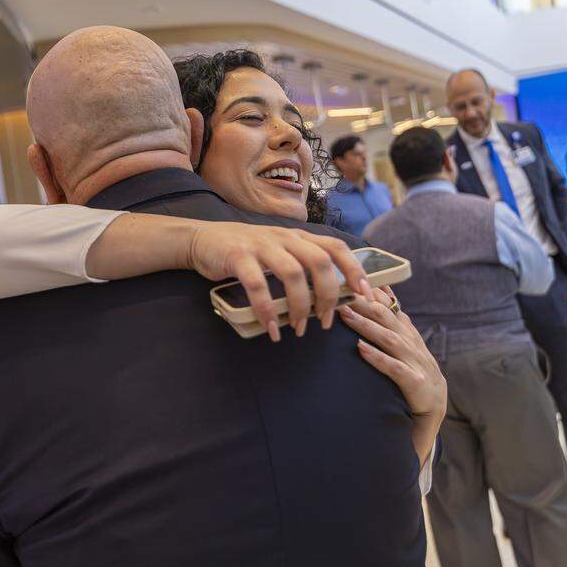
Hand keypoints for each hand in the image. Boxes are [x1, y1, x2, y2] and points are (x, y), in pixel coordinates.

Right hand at [185, 222, 374, 341]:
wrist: (201, 239)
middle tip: (324, 321)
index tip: (365, 295)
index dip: (355, 269)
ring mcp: (261, 245)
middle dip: (328, 295)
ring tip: (297, 328)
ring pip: (293, 273)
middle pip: (320, 261)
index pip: (336, 247)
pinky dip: (266, 309)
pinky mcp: (238, 256)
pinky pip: (257, 285)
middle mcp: (284, 237)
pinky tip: (270, 328)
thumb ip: (299, 265)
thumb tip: (326, 298)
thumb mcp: (277, 251)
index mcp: (297, 237)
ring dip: (299, 305)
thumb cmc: (243, 251)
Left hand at [338, 288, 446, 468]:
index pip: (392, 311)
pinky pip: (396, 370)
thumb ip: (393, 327)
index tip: (354, 281)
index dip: (374, 295)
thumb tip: (383, 297)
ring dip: (367, 326)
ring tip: (346, 315)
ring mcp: (419, 366)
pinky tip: (361, 348)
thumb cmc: (411, 383)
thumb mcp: (402, 353)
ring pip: (391, 340)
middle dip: (365, 305)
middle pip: (389, 320)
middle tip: (341, 292)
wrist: (430, 417)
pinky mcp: (419, 387)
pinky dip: (378, 357)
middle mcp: (416, 348)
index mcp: (411, 339)